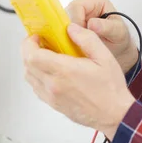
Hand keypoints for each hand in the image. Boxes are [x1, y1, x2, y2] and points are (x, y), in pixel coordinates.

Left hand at [21, 23, 133, 138]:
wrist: (113, 114)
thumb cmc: (110, 88)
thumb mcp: (104, 57)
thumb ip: (87, 39)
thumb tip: (72, 28)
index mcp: (65, 71)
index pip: (33, 55)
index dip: (30, 43)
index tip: (37, 36)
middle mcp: (54, 85)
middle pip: (27, 65)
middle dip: (30, 50)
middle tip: (41, 43)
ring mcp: (52, 96)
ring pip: (29, 77)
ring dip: (33, 64)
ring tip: (47, 56)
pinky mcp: (53, 104)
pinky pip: (36, 88)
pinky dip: (38, 76)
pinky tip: (53, 71)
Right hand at [66, 0, 137, 73]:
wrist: (117, 47)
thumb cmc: (119, 36)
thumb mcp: (118, 32)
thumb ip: (107, 27)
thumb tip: (92, 23)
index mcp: (96, 0)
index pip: (77, 6)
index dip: (75, 21)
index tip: (79, 35)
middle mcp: (83, 4)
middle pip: (65, 13)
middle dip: (69, 29)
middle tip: (75, 43)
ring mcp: (75, 15)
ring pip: (60, 23)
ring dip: (66, 35)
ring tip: (75, 46)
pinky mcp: (69, 25)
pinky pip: (60, 30)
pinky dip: (64, 39)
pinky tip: (72, 47)